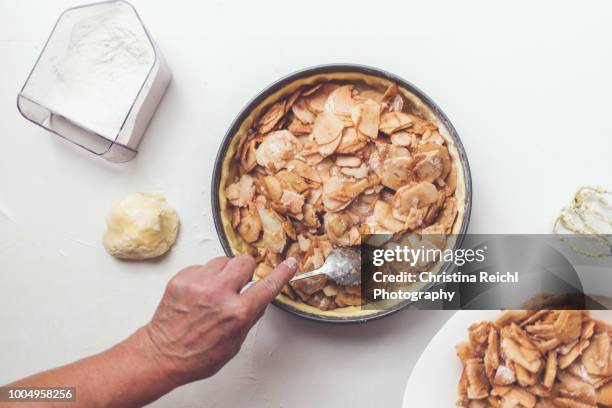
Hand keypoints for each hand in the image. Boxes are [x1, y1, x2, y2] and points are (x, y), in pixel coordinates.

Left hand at [142, 254, 296, 386]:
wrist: (163, 355)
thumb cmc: (198, 355)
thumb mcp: (235, 342)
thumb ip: (250, 315)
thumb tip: (261, 297)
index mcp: (237, 313)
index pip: (267, 285)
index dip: (282, 273)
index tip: (289, 264)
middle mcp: (219, 294)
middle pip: (245, 261)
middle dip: (246, 271)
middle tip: (239, 283)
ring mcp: (198, 284)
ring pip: (223, 260)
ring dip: (224, 272)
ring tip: (215, 291)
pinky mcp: (182, 278)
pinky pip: (202, 266)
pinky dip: (204, 276)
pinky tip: (200, 293)